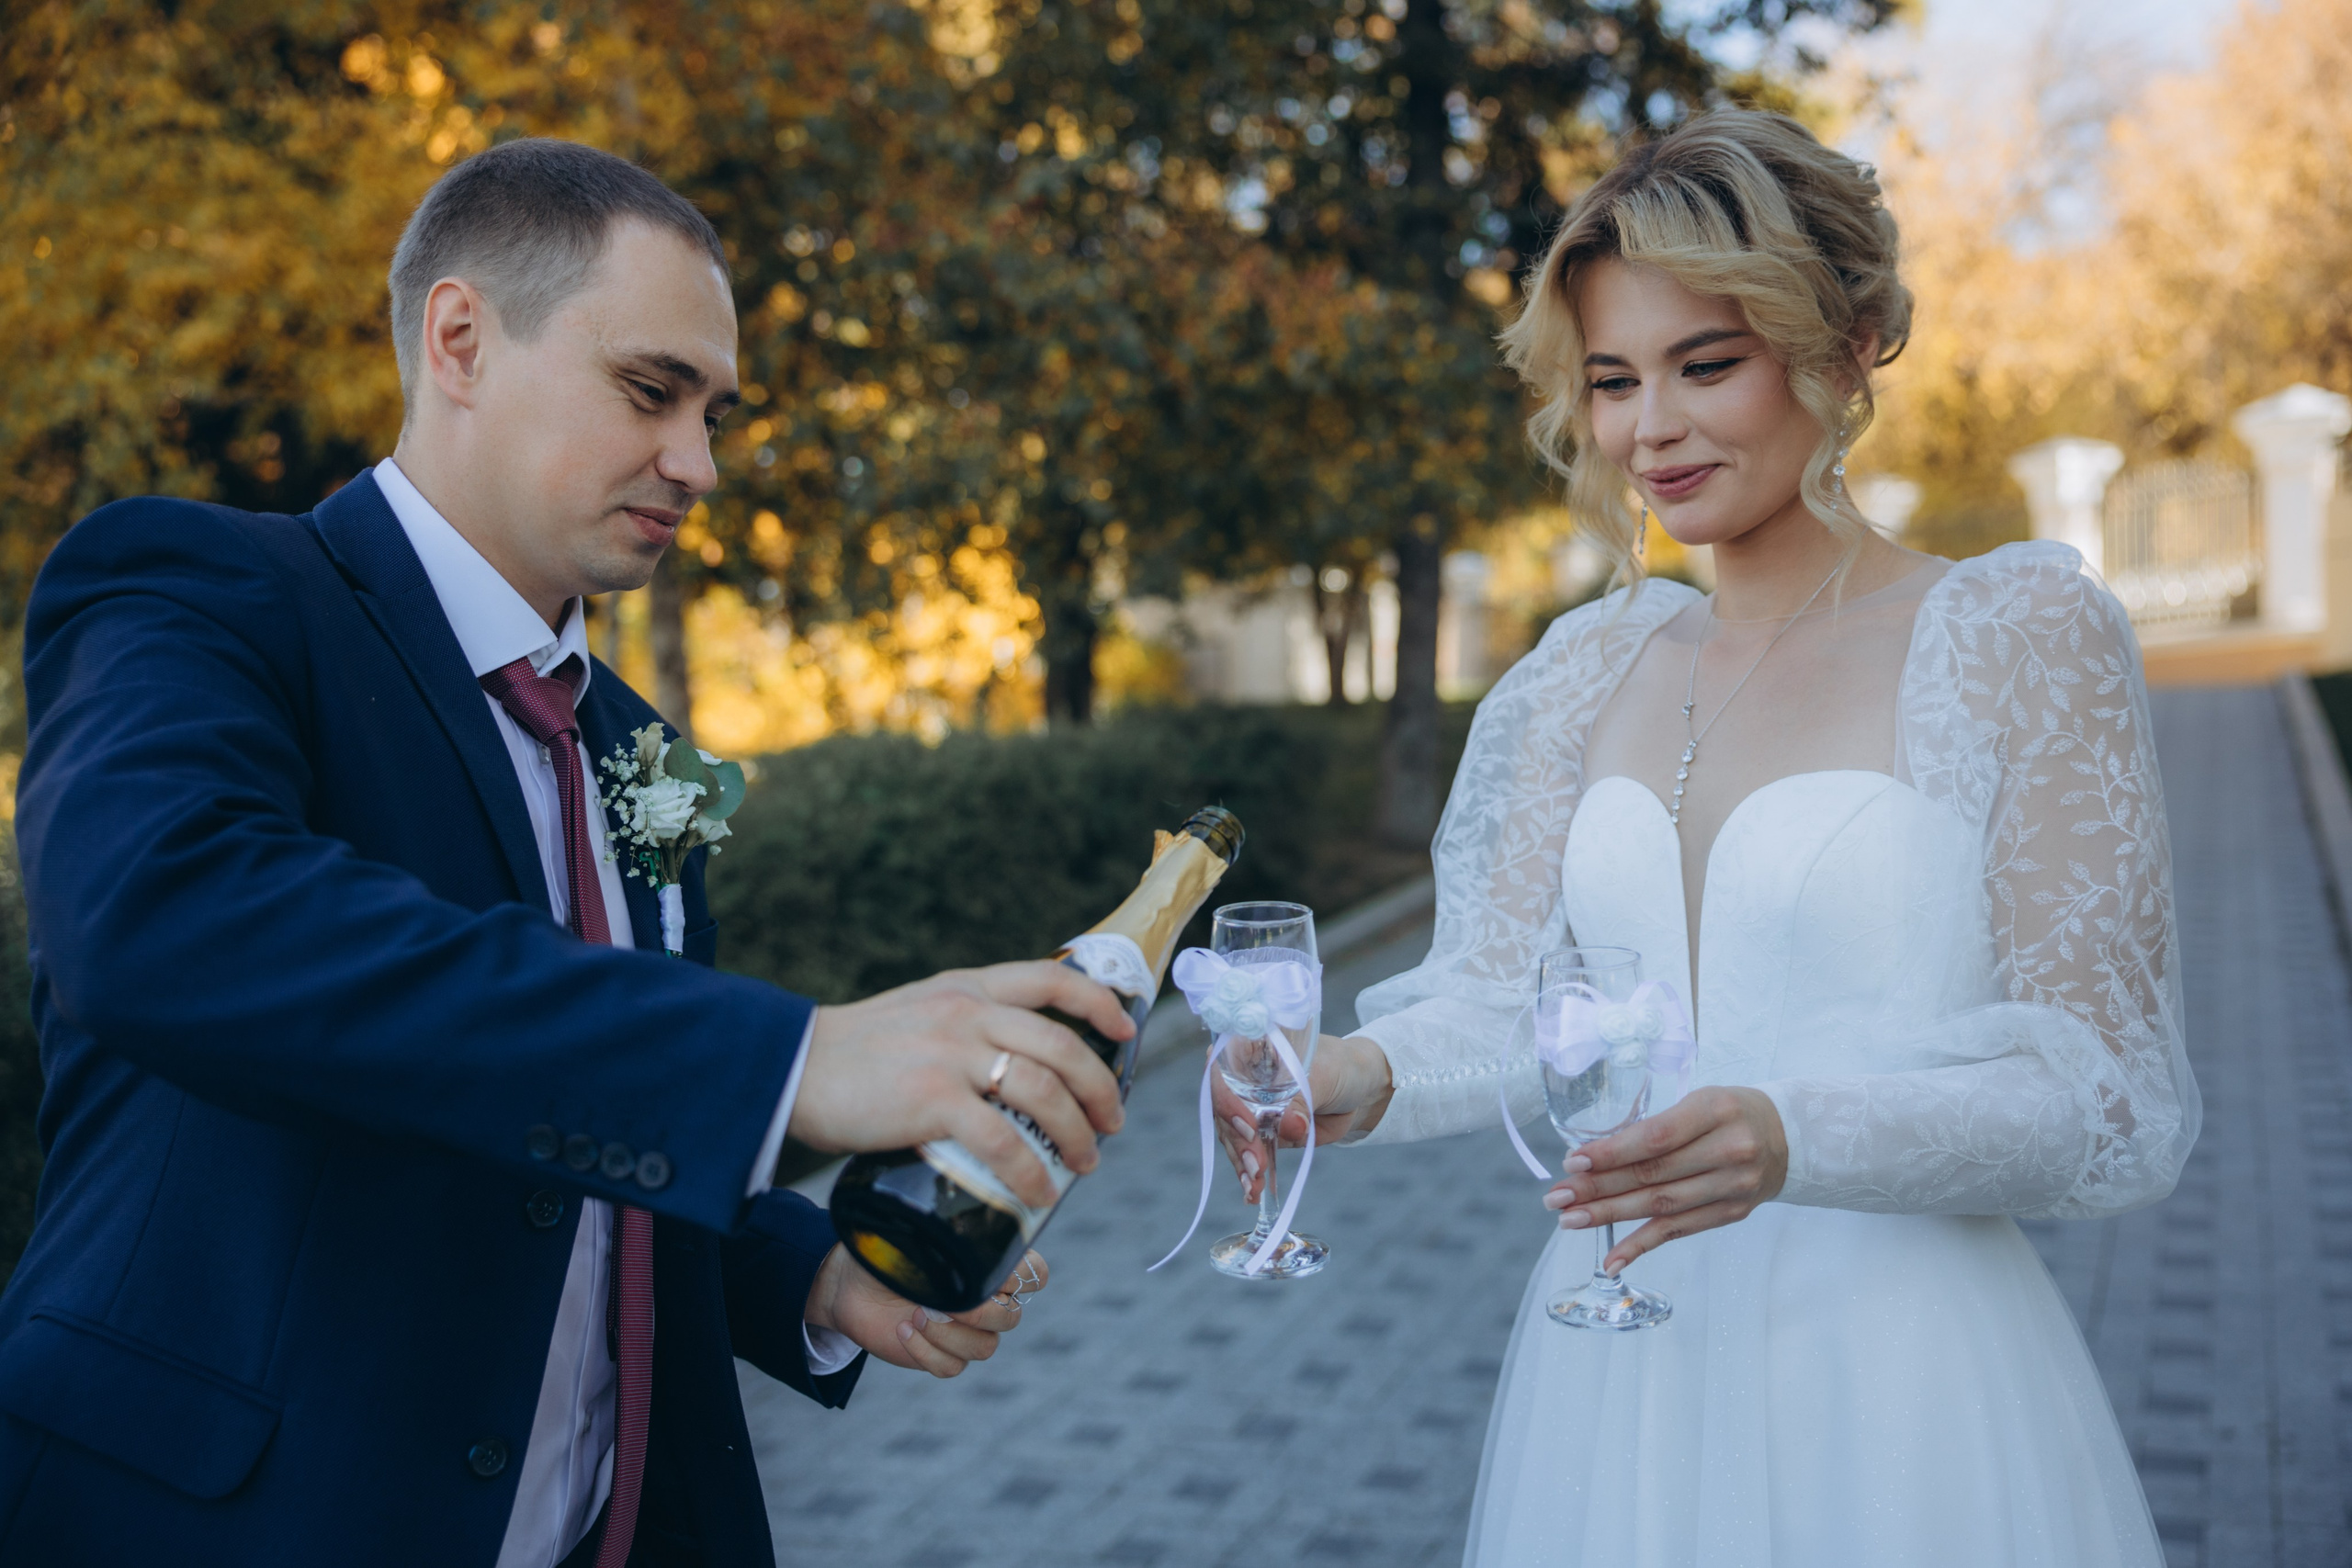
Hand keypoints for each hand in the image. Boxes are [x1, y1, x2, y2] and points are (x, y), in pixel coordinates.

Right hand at [790, 961, 1132, 1209]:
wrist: (788, 1068)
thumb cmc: (852, 1052)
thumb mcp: (918, 1013)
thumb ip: (961, 1026)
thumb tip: (1008, 1065)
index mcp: (966, 988)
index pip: (1052, 979)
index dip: (1100, 1002)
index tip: (1127, 1029)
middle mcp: (967, 1013)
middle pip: (1063, 1043)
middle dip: (1101, 1087)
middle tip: (1114, 1121)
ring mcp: (951, 1055)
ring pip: (1044, 1090)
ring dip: (1077, 1132)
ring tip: (1086, 1162)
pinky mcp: (931, 1100)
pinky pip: (1002, 1140)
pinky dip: (1031, 1171)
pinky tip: (1041, 1192)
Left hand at [803, 1244, 1045, 1377]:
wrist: (850, 1282)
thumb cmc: (888, 1250)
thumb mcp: (917, 1237)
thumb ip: (948, 1243)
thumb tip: (965, 1250)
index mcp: (990, 1265)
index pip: (1037, 1275)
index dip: (1020, 1277)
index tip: (983, 1270)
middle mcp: (987, 1299)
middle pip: (1013, 1317)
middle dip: (978, 1312)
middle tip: (942, 1301)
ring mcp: (966, 1332)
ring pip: (985, 1347)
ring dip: (949, 1335)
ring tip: (917, 1315)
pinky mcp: (943, 1356)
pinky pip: (954, 1367)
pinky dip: (927, 1352)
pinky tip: (904, 1331)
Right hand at [1212, 1033, 1392, 1203]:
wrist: (1360, 1088)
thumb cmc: (1341, 1067)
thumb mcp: (1325, 1075)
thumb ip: (1304, 1099)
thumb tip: (1290, 1125)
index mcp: (1248, 1050)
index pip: (1220, 1072)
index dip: (1227, 1099)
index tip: (1247, 1126)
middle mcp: (1241, 1081)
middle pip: (1224, 1113)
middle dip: (1239, 1142)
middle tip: (1256, 1165)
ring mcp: (1250, 1111)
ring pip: (1234, 1139)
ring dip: (1242, 1164)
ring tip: (1255, 1185)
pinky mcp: (1263, 1136)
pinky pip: (1251, 1157)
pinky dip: (1251, 1177)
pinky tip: (1253, 1194)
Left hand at [1544, 1086, 1787, 1271]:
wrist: (1788, 1137)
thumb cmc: (1729, 1113)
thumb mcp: (1698, 1101)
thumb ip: (1656, 1127)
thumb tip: (1593, 1159)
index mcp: (1716, 1110)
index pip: (1655, 1138)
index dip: (1611, 1153)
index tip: (1572, 1163)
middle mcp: (1729, 1151)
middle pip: (1653, 1176)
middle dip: (1598, 1189)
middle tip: (1556, 1198)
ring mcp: (1733, 1187)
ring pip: (1661, 1207)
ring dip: (1610, 1217)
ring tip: (1570, 1220)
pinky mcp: (1731, 1214)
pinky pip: (1679, 1232)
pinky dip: (1642, 1247)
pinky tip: (1611, 1260)